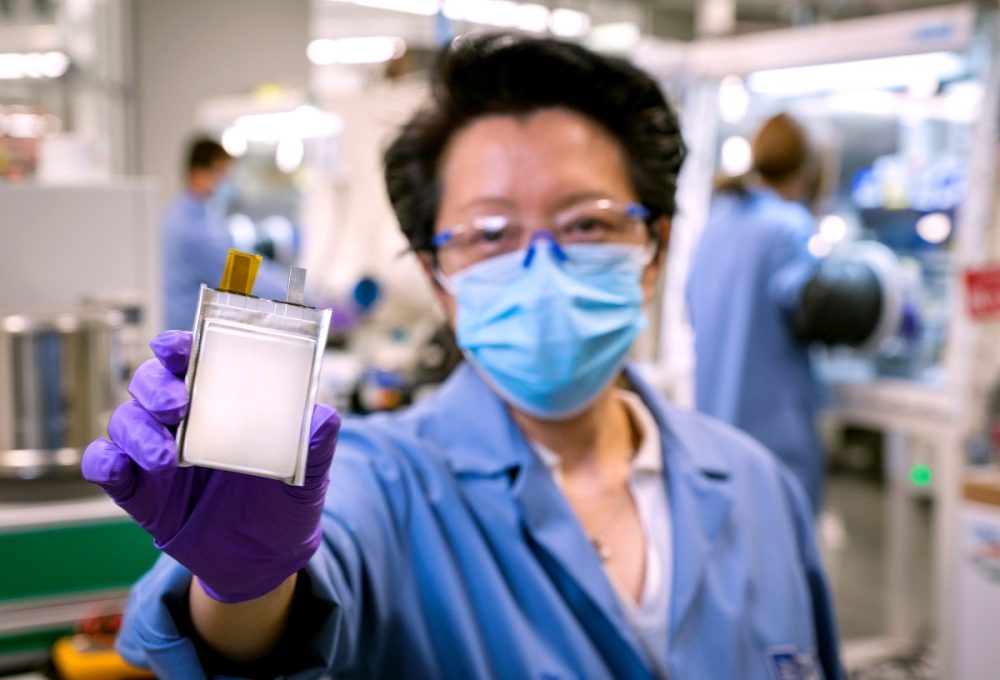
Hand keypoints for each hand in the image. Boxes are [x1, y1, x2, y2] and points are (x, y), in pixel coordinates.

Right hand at [82, 331, 339, 603]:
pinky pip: (106, 468)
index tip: (175, 348)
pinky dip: (104, 463)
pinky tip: (119, 469)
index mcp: (223, 404)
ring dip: (138, 432)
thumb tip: (324, 418)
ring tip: (168, 459)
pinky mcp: (141, 493)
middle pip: (150, 384)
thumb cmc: (285, 504)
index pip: (192, 361)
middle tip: (178, 406)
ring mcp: (157, 456)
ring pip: (125, 422)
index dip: (177, 347)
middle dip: (155, 387)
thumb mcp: (308, 476)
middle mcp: (184, 422)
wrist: (265, 562)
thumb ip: (315, 447)